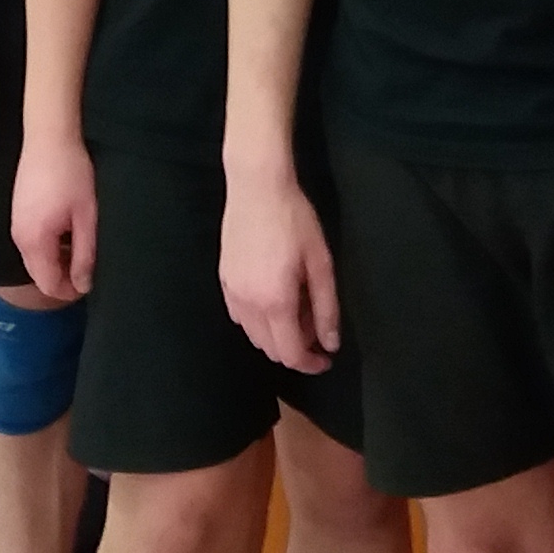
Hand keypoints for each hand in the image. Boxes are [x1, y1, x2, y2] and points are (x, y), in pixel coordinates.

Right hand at [13, 133, 97, 305]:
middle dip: (62, 278)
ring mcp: (15, 224)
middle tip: (88, 267)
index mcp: (35, 241)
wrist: (48, 137)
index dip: (69, 292)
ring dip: (56, 262)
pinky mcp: (17, 213)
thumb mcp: (86, 216)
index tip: (89, 284)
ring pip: (34, 259)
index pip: (48, 284)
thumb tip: (83, 285)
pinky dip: (48, 248)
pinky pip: (31, 243)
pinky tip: (66, 232)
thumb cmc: (71, 174)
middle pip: (38, 274)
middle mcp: (19, 237)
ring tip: (80, 248)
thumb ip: (84, 255)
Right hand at [219, 166, 343, 372]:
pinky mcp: (223, 280)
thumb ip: (326, 308)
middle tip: (316, 327)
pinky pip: (239, 316)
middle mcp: (248, 305)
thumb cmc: (294, 220)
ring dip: (276, 336)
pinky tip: (272, 299)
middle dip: (296, 349)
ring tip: (297, 310)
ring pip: (253, 335)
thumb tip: (330, 343)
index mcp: (275, 302)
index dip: (310, 364)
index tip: (326, 359)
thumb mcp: (321, 263)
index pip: (290, 354)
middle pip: (270, 349)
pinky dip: (258, 322)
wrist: (257, 187)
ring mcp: (231, 293)